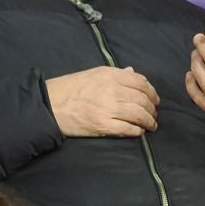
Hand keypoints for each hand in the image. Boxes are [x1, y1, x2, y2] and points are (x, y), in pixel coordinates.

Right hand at [45, 65, 159, 137]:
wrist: (50, 105)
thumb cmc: (70, 88)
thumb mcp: (93, 74)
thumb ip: (116, 74)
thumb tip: (133, 73)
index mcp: (110, 75)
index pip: (141, 82)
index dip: (152, 92)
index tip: (155, 100)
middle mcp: (111, 90)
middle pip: (142, 100)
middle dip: (152, 109)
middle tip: (154, 115)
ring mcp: (107, 108)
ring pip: (138, 115)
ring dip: (148, 121)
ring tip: (151, 125)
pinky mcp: (102, 125)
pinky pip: (127, 129)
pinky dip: (137, 131)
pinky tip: (139, 132)